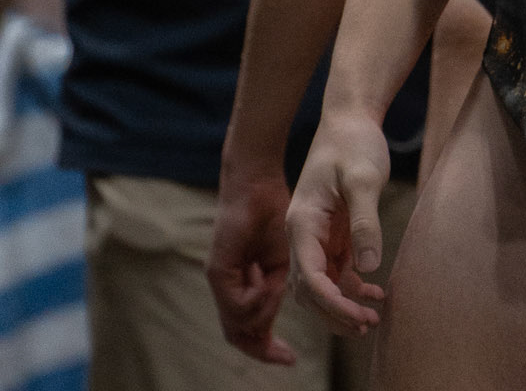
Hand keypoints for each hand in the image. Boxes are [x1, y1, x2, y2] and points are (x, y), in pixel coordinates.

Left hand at [207, 167, 295, 364]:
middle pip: (237, 334)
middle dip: (261, 349)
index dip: (267, 346)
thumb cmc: (273, 214)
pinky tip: (270, 286)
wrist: (257, 183)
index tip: (291, 357)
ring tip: (278, 294)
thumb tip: (272, 315)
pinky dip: (256, 302)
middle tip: (286, 357)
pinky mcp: (217, 270)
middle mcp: (228, 287)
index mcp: (246, 284)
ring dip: (262, 317)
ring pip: (236, 324)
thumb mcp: (282, 259)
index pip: (249, 327)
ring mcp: (220, 280)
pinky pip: (236, 304)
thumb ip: (274, 290)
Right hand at [286, 112, 389, 336]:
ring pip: (321, 285)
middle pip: (310, 290)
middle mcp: (303, 234)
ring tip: (372, 320)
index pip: (308, 276)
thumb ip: (365, 222)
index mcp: (302, 222)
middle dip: (334, 314)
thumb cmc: (354, 142)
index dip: (330, 303)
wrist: (351, 118)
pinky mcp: (332, 233)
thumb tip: (368, 268)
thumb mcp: (364, 178)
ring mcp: (316, 235)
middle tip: (366, 325)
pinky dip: (351, 287)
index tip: (356, 316)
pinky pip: (336, 270)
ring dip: (342, 306)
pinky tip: (374, 295)